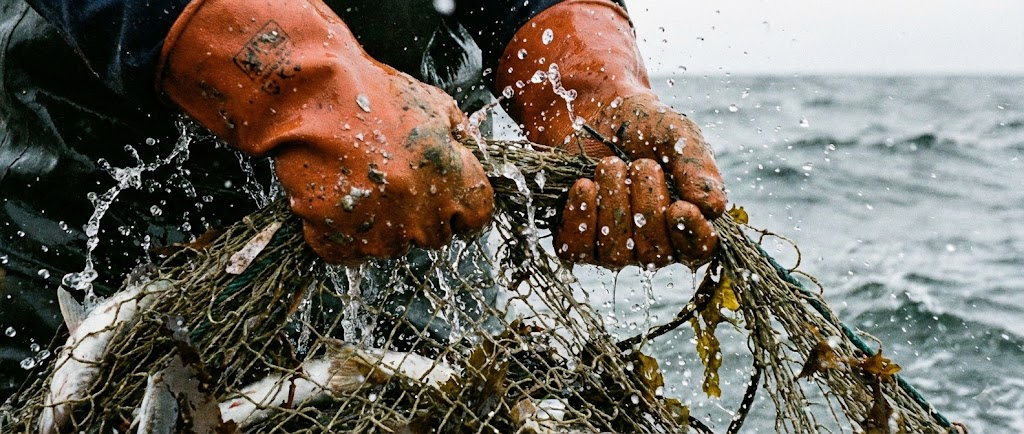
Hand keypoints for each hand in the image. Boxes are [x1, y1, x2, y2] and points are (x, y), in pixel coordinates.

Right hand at [158, 0, 493, 263]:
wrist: (314, 96)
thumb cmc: (375, 94)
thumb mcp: (434, 103)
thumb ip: (460, 131)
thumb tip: (468, 146)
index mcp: (453, 181)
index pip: (478, 217)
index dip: (464, 208)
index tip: (451, 201)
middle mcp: (423, 214)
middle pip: (436, 236)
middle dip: (422, 215)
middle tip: (396, 184)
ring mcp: (381, 232)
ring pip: (392, 247)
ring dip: (381, 226)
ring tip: (361, 185)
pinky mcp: (340, 240)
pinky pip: (348, 252)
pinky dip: (341, 233)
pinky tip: (334, 198)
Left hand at [497, 0, 725, 268]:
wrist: (595, 112)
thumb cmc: (645, 128)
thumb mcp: (678, 136)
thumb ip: (697, 168)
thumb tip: (714, 207)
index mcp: (686, 222)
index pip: (698, 250)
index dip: (691, 235)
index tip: (680, 207)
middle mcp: (652, 242)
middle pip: (655, 254)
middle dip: (647, 205)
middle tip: (641, 164)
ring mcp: (613, 246)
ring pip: (616, 254)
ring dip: (614, 206)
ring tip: (611, 165)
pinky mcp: (576, 239)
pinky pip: (577, 248)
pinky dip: (581, 216)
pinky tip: (584, 185)